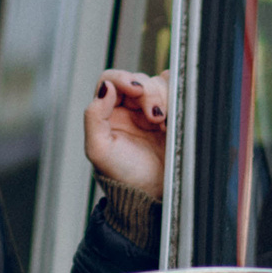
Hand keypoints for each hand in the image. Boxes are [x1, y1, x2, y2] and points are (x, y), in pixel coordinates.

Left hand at [85, 68, 168, 196]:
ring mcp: (149, 111)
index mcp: (107, 112)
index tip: (135, 90)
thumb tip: (105, 87)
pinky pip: (175, 93)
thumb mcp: (99, 150)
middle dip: (148, 93)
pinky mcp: (170, 116)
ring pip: (157, 85)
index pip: (112, 80)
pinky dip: (177, 95)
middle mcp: (127, 108)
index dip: (124, 79)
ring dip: (163, 97)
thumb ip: (94, 116)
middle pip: (138, 81)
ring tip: (165, 121)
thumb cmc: (123, 175)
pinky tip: (174, 112)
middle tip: (155, 116)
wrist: (151, 193)